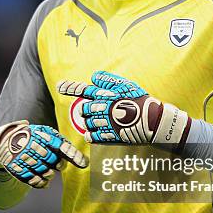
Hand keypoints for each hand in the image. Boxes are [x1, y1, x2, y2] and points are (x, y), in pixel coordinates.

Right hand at [0, 120, 87, 187]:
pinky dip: (41, 183)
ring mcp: (24, 158)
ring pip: (45, 173)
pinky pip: (34, 181)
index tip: (84, 164)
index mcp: (43, 135)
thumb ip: (63, 145)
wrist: (6, 140)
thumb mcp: (46, 134)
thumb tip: (85, 161)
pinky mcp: (16, 169)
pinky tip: (42, 180)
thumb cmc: (33, 138)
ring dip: (49, 174)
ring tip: (47, 169)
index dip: (74, 156)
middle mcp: (33, 146)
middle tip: (57, 164)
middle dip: (58, 165)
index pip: (62, 146)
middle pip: (54, 162)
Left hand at [57, 71, 190, 145]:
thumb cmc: (141, 101)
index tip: (60, 86)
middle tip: (93, 113)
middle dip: (84, 111)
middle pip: (83, 109)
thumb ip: (109, 81)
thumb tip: (93, 77)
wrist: (153, 120)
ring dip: (89, 123)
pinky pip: (91, 136)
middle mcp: (102, 107)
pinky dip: (90, 135)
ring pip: (86, 122)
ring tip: (100, 122)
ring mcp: (104, 121)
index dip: (70, 87)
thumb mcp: (127, 85)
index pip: (84, 89)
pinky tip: (95, 133)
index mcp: (106, 94)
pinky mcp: (108, 135)